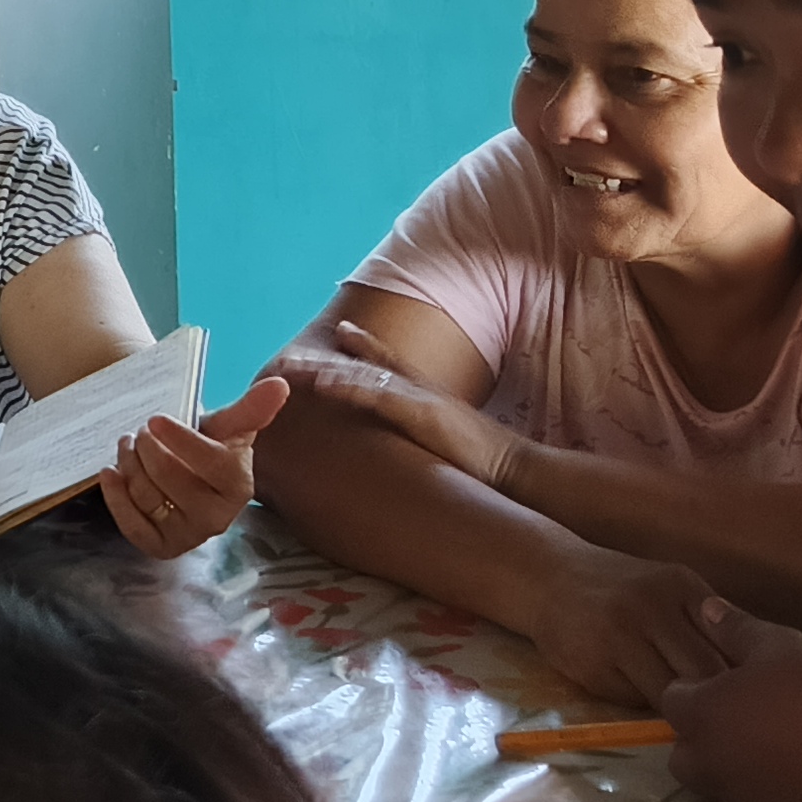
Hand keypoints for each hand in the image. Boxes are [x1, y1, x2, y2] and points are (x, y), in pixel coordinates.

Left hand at [98, 373, 288, 557]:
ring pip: (147, 496)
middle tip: (140, 431)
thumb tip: (279, 384)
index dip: (180, 439)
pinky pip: (134, 527)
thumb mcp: (229, 426)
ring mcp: (190, 535)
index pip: (210, 462)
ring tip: (127, 444)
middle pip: (170, 478)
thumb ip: (251, 408)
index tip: (155, 419)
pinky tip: (109, 473)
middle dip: (147, 448)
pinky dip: (116, 498)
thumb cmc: (211, 447)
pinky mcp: (163, 546)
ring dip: (129, 464)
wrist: (194, 476)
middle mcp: (218, 517)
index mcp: (239, 486)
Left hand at [276, 321, 522, 487]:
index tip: (337, 330)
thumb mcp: (449, 444)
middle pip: (363, 364)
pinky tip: (323, 384)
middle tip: (285, 357)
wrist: (517, 470)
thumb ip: (427, 438)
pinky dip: (349, 386)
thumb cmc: (485, 465)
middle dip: (323, 360)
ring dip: (322, 369)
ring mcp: (420, 397)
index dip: (360, 346)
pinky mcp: (422, 413)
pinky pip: (378, 395)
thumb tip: (414, 448)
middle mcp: (419, 388)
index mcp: (426, 394)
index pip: (388, 362)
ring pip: (362, 374)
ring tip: (288, 367)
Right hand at [520, 546, 729, 708]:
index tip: (749, 694)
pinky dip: (645, 705)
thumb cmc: (621, 588)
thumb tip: (759, 674)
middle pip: (705, 673)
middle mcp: (650, 608)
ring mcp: (617, 638)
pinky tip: (641, 694)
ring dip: (682, 710)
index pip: (730, 641)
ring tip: (687, 714)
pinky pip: (635, 702)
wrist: (547, 577)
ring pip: (671, 694)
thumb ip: (707, 622)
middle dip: (717, 701)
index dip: (744, 675)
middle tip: (724, 718)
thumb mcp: (668, 588)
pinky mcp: (592, 667)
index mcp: (679, 586)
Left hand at [663, 594, 801, 801]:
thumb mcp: (781, 645)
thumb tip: (705, 609)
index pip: (671, 699)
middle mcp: (711, 765)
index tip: (726, 679)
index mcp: (702, 716)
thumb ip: (736, 629)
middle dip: (700, 738)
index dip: (695, 687)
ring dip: (730, 769)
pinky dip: (767, 794)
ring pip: (717, 786)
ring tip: (773, 748)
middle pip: (683, 753)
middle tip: (742, 718)